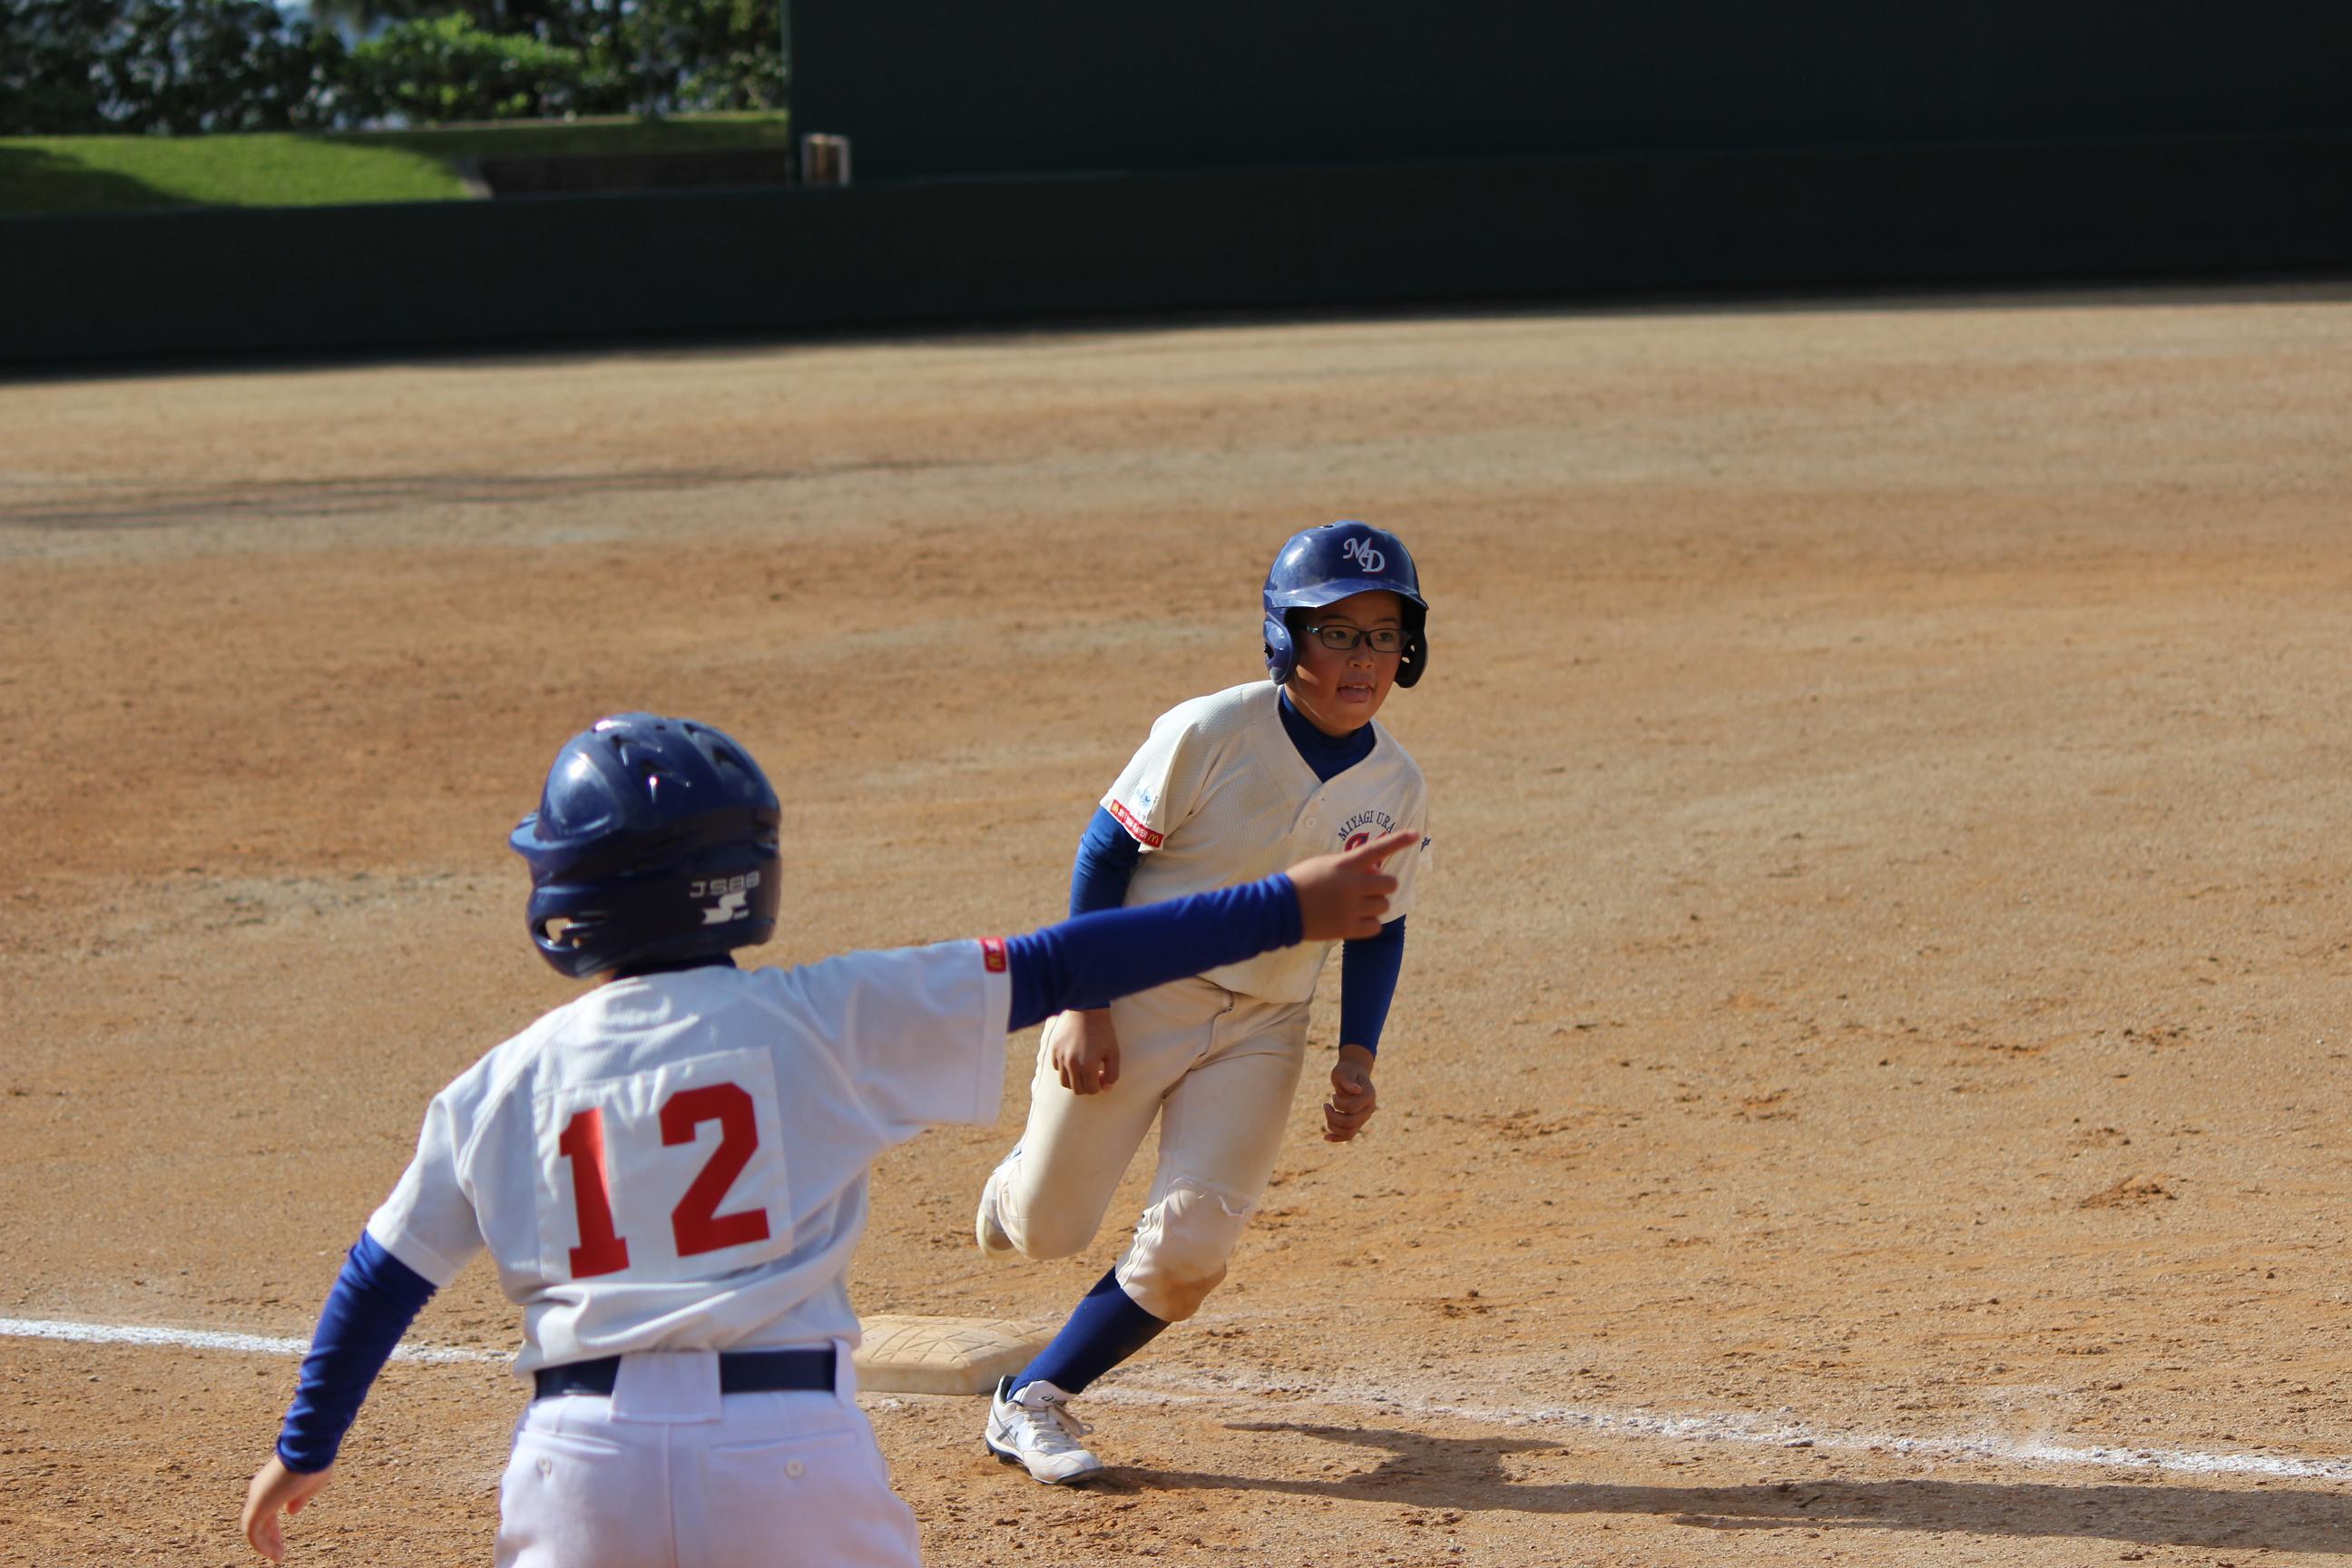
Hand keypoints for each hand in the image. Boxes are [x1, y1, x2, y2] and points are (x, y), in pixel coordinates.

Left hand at [242, 1455, 331, 1562]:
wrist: (309, 1448)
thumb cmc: (314, 1462)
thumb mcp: (311, 1485)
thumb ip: (299, 1500)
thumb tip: (291, 1512)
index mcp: (273, 1485)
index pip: (268, 1511)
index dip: (274, 1527)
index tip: (281, 1539)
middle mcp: (261, 1491)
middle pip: (260, 1520)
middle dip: (270, 1537)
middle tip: (278, 1552)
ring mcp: (257, 1498)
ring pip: (254, 1528)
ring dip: (265, 1545)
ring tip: (278, 1557)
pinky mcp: (257, 1506)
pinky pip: (253, 1533)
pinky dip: (261, 1545)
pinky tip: (273, 1553)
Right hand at [1050, 1007, 1120, 1093]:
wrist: (1087, 1011)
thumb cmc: (1103, 1032)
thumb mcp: (1114, 1053)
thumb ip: (1113, 1074)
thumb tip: (1106, 1088)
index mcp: (1087, 1066)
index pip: (1091, 1090)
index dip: (1100, 1085)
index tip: (1103, 1074)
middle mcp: (1071, 1064)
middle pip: (1077, 1089)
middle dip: (1087, 1086)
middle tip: (1094, 1073)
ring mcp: (1060, 1058)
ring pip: (1064, 1082)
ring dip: (1075, 1080)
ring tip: (1084, 1069)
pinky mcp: (1054, 1050)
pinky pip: (1058, 1069)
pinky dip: (1066, 1069)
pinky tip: (1075, 1059)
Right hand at [1288, 832, 1415, 941]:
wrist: (1279, 908)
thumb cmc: (1302, 881)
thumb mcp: (1325, 864)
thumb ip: (1350, 866)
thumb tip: (1375, 870)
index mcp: (1345, 865)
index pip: (1378, 849)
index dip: (1398, 841)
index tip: (1416, 835)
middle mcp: (1352, 886)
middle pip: (1389, 884)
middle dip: (1383, 886)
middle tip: (1369, 889)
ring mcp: (1351, 908)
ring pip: (1384, 906)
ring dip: (1375, 906)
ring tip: (1356, 906)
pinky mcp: (1347, 929)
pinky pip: (1375, 927)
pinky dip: (1369, 924)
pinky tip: (1355, 920)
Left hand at [1323, 1044, 1377, 1141]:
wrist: (1352, 1073)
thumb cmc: (1346, 1071)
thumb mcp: (1344, 1072)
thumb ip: (1348, 1081)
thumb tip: (1356, 1090)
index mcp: (1369, 1095)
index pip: (1352, 1108)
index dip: (1338, 1104)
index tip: (1332, 1095)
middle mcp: (1370, 1108)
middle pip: (1350, 1123)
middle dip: (1332, 1117)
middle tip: (1325, 1105)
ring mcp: (1365, 1116)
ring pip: (1348, 1132)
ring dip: (1332, 1125)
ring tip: (1326, 1110)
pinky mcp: (1358, 1121)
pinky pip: (1349, 1135)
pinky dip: (1337, 1138)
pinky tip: (1325, 1138)